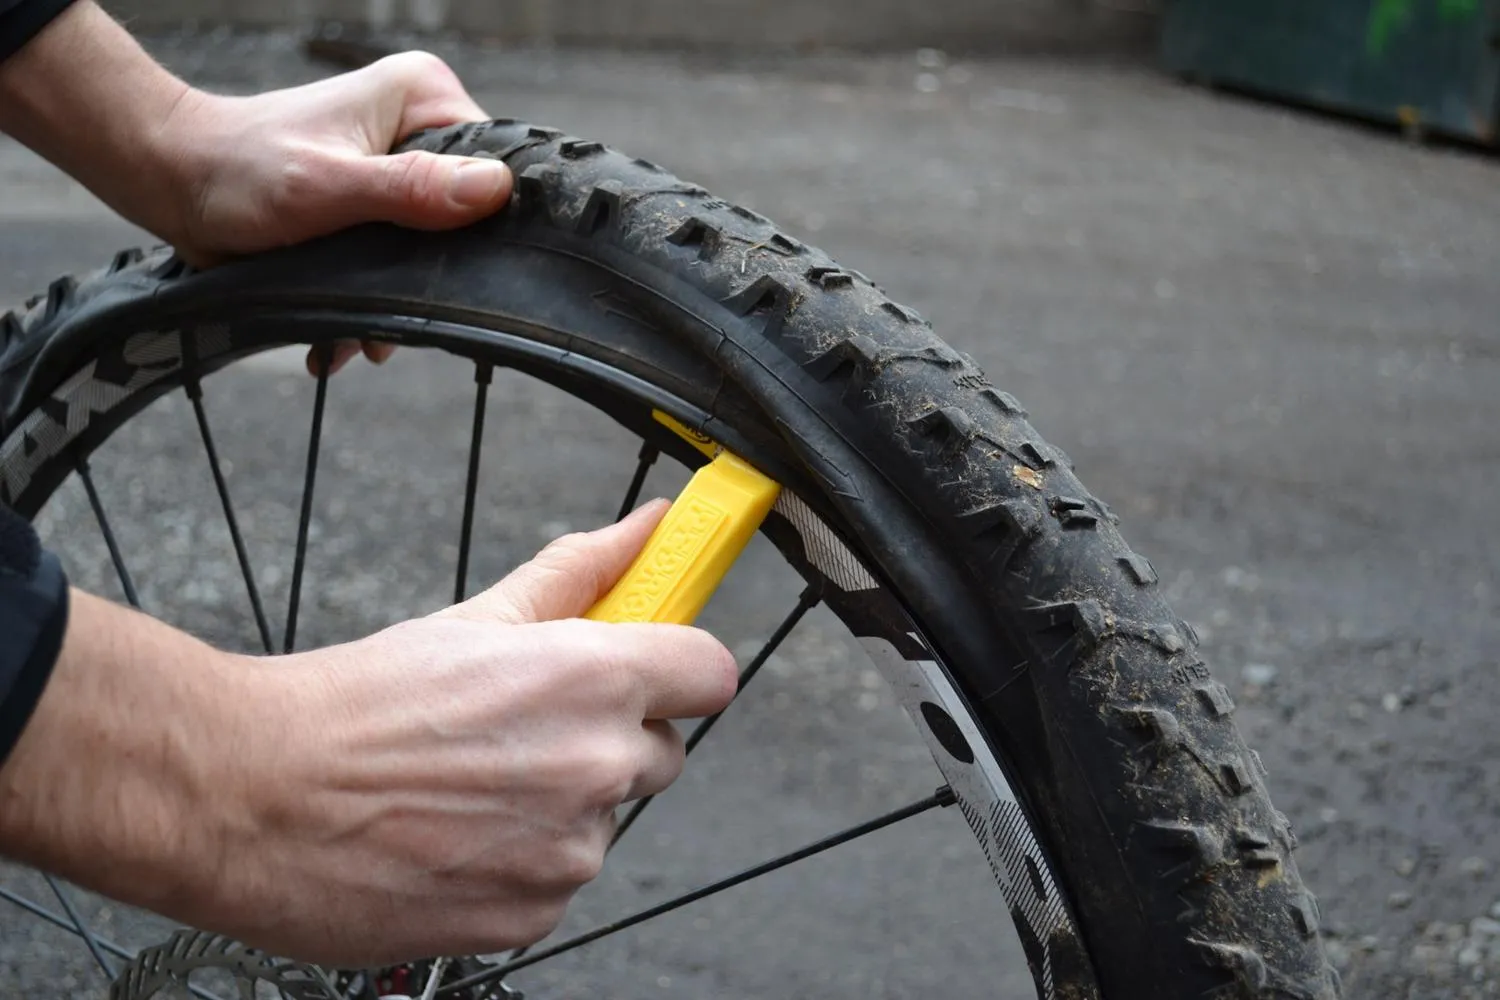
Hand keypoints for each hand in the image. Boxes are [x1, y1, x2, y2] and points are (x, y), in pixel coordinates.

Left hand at [155, 51, 511, 374]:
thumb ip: (410, 189)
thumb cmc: (237, 172)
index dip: (485, 225)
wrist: (175, 186)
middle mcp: (419, 124)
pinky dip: (379, 300)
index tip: (453, 273)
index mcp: (422, 96)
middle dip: (430, 277)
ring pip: (435, 247)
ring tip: (360, 337)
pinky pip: (404, 256)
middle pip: (468, 216)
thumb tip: (493, 189)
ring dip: (400, 301)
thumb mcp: (329, 187)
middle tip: (390, 320)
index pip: (496, 163)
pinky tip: (348, 333)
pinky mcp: (379, 199)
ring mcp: (400, 163)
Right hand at [193, 500, 735, 964]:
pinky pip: (556, 883)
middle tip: (524, 730)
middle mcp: (596, 766)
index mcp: (593, 679)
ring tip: (468, 787)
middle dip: (612, 739)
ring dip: (559, 808)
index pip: (711, 674)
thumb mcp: (477, 619)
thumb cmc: (357, 704)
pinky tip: (455, 837)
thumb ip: (580, 573)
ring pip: (604, 822)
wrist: (254, 795)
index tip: (655, 673)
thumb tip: (648, 528)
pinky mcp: (531, 915)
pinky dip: (519, 866)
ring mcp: (567, 852)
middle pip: (663, 753)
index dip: (681, 671)